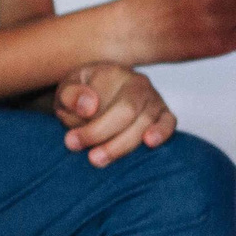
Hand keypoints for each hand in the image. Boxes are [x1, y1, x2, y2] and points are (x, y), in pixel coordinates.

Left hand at [54, 63, 175, 166]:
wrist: (91, 93)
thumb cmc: (79, 94)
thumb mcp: (66, 90)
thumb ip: (71, 95)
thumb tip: (89, 107)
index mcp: (117, 74)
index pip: (116, 107)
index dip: (97, 129)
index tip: (72, 141)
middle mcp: (140, 86)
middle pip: (133, 117)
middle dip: (112, 142)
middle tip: (91, 159)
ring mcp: (154, 100)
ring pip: (148, 125)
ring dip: (124, 147)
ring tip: (99, 160)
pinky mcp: (163, 115)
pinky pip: (169, 123)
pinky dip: (162, 133)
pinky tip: (149, 144)